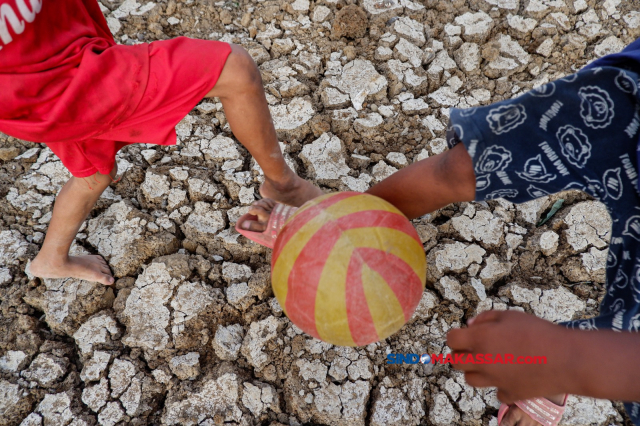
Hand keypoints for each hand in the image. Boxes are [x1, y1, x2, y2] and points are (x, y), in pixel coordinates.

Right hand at [238, 198, 275, 231]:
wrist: (280, 227)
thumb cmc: (268, 227)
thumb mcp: (261, 228)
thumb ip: (252, 226)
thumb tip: (243, 224)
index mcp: (266, 217)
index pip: (258, 209)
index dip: (252, 209)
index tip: (250, 212)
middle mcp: (270, 211)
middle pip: (261, 204)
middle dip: (255, 205)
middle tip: (252, 208)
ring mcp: (274, 208)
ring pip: (264, 201)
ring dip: (259, 202)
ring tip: (256, 205)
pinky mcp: (276, 206)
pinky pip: (269, 200)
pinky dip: (264, 200)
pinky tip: (261, 203)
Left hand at [447, 310, 569, 403]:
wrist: (567, 359)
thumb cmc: (539, 332)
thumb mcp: (511, 315)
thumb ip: (486, 318)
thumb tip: (470, 325)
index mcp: (480, 339)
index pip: (451, 340)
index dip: (455, 335)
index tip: (462, 334)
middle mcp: (482, 362)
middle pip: (455, 362)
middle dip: (461, 353)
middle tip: (473, 348)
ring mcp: (494, 380)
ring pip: (470, 379)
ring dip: (475, 370)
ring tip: (490, 361)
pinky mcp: (509, 394)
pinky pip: (496, 391)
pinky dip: (500, 384)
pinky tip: (511, 374)